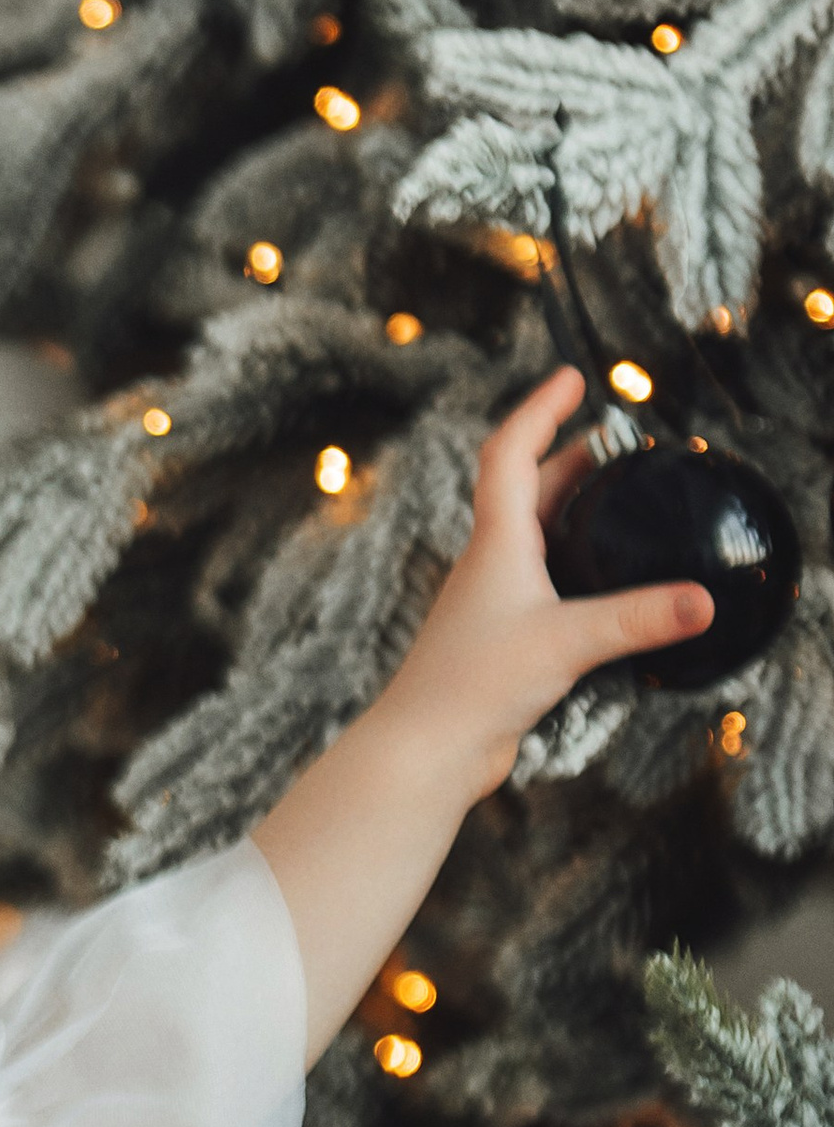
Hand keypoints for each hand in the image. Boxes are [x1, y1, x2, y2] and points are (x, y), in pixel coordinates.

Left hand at [379, 365, 712, 796]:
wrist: (424, 749)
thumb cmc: (473, 686)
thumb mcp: (566, 643)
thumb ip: (636, 619)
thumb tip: (701, 601)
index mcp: (496, 543)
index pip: (513, 454)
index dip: (540, 410)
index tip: (571, 377)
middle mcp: (489, 564)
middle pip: (524, 490)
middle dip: (567, 457)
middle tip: (612, 438)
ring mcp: (492, 602)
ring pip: (530, 536)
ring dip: (567, 508)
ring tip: (613, 497)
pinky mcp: (501, 640)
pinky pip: (538, 582)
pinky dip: (569, 562)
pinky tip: (597, 583)